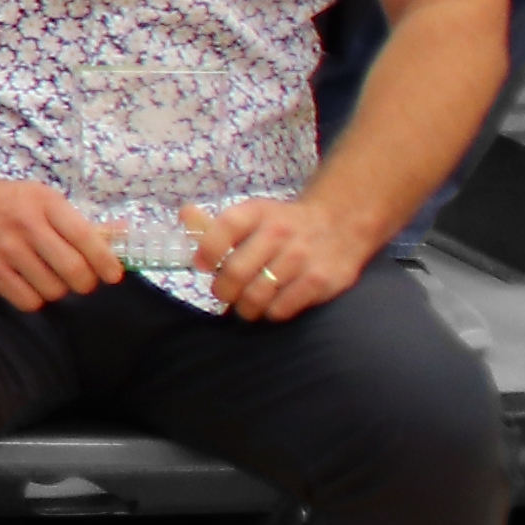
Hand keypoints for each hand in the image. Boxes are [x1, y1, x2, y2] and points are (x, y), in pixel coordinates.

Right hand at [0, 160, 128, 309]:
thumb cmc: (3, 201)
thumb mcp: (42, 199)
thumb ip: (81, 221)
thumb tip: (123, 233)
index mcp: (44, 203)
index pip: (86, 237)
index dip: (106, 261)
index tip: (114, 274)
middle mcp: (25, 225)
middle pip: (74, 270)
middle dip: (85, 282)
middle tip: (82, 281)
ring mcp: (5, 249)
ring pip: (53, 289)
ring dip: (58, 290)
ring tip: (49, 278)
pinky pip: (27, 300)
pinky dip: (34, 298)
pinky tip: (28, 285)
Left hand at [184, 184, 383, 321]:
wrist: (340, 224)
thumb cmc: (283, 225)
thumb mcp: (251, 215)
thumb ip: (215, 223)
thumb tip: (184, 214)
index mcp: (257, 212)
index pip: (221, 230)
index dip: (206, 253)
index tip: (204, 266)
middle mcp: (279, 232)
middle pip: (235, 272)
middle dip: (222, 291)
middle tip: (224, 294)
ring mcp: (301, 257)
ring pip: (256, 296)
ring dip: (244, 307)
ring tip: (245, 304)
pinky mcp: (319, 280)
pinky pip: (282, 308)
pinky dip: (270, 312)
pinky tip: (270, 305)